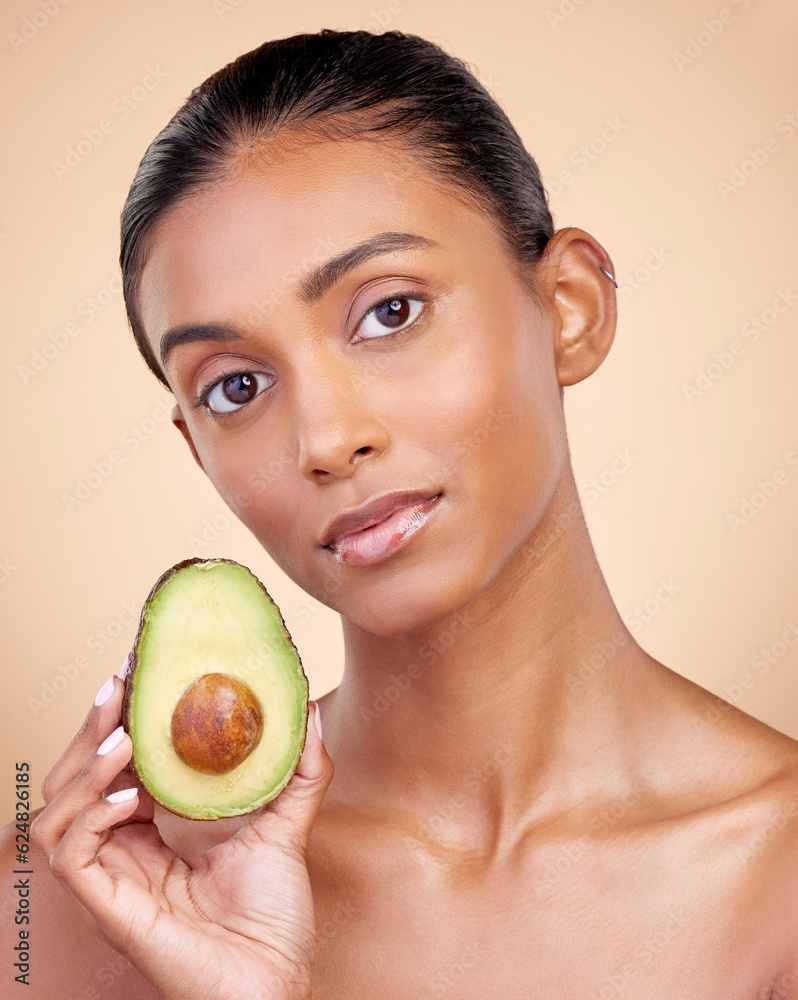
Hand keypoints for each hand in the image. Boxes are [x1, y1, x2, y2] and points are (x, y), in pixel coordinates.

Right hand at [31, 669, 333, 999]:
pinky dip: (87, 816)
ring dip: (83, 767)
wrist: (275, 981)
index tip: (137, 668)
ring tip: (124, 737)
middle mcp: (124, 847)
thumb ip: (299, 767)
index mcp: (154, 826)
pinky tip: (127, 795)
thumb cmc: (273, 914)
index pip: (117, 761)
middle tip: (120, 683)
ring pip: (57, 811)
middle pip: (75, 777)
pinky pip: (68, 854)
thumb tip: (308, 707)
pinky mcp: (108, 906)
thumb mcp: (288, 822)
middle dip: (92, 727)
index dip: (119, 715)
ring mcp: (112, 877)